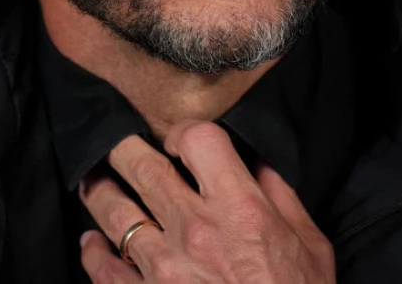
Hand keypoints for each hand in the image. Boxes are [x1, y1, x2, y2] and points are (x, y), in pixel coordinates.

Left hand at [78, 120, 334, 282]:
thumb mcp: (309, 245)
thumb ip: (281, 197)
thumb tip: (258, 163)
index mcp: (239, 209)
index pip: (198, 139)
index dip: (185, 132)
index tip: (179, 142)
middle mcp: (195, 230)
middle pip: (143, 167)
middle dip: (124, 147)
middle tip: (115, 141)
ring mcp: (163, 267)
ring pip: (114, 213)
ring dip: (100, 192)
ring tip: (94, 181)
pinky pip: (103, 270)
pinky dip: (92, 252)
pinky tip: (91, 243)